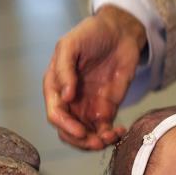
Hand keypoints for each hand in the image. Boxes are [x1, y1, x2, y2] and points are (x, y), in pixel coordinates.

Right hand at [43, 6, 146, 149]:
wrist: (119, 31)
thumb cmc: (91, 33)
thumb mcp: (71, 44)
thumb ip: (64, 69)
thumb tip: (65, 96)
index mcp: (55, 86)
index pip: (55, 114)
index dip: (66, 126)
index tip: (81, 131)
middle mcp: (69, 100)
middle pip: (68, 131)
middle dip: (81, 141)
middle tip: (97, 141)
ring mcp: (87, 106)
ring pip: (85, 136)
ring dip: (95, 143)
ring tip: (111, 137)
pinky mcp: (106, 108)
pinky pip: (104, 130)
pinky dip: (110, 136)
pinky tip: (120, 131)